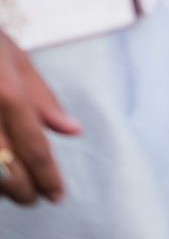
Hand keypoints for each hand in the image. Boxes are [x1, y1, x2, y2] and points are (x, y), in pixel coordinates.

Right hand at [0, 30, 80, 204]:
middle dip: (25, 191)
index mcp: (8, 95)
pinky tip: (1, 170)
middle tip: (37, 195)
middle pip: (7, 172)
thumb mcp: (18, 61)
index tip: (57, 194)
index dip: (48, 177)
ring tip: (18, 185)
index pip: (33, 147)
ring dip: (4, 187)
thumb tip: (73, 131)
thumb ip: (44, 100)